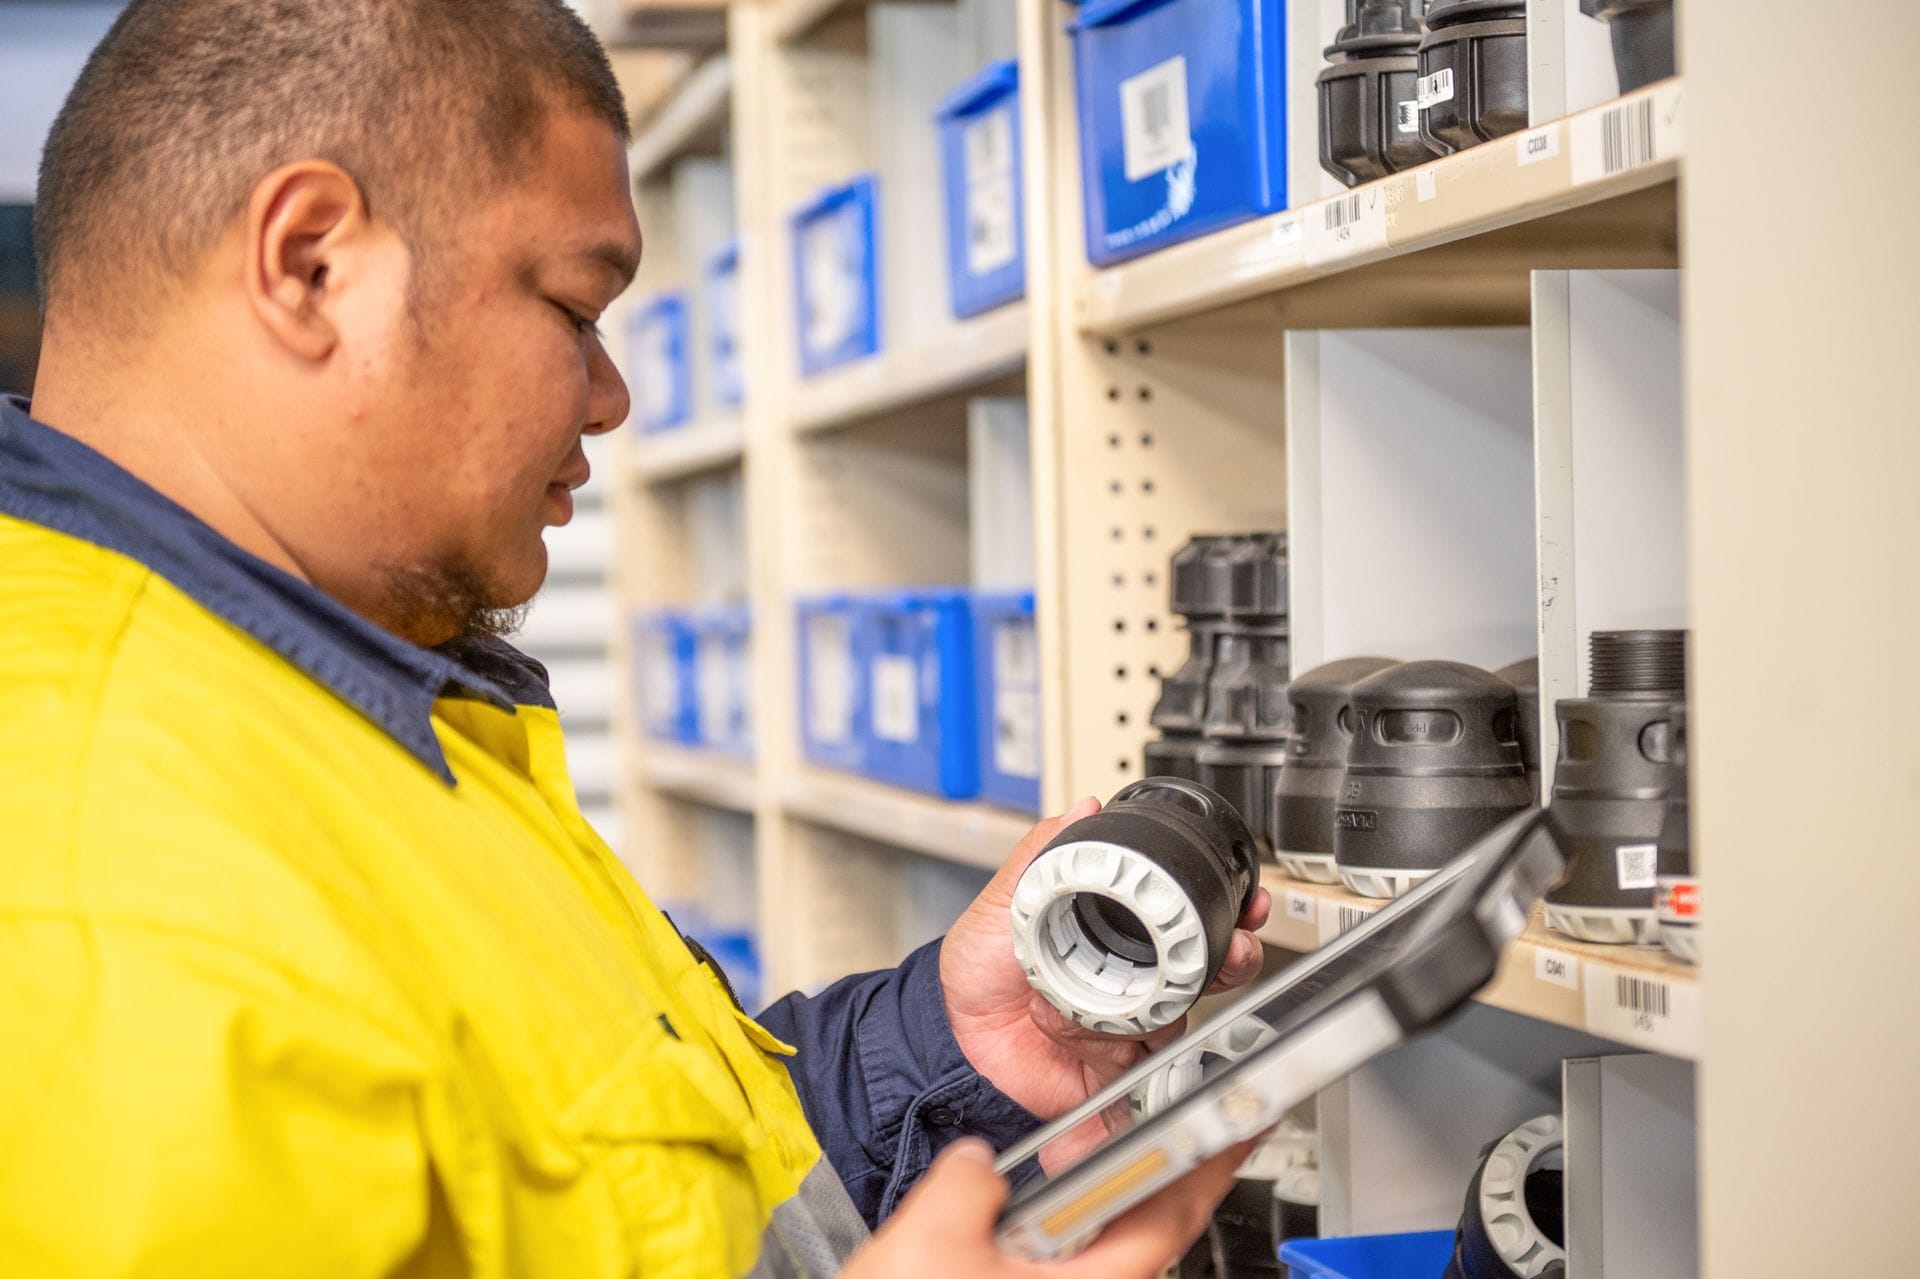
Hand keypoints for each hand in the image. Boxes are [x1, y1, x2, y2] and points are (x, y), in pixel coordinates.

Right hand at [842, 1136, 1253, 1278]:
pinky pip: (1060, 1276)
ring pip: (1099, 1261)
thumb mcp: (931, 1238)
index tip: (1240, 1121)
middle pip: (1144, 1237)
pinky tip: (1025, 1229)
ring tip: (1093, 1172)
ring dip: (1096, 1214)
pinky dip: (1055, 1245)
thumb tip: (976, 1164)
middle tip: (1181, 1129)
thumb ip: (969, 1179)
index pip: (1173, 1214)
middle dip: (1160, 1180)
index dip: (1209, 1159)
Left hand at [939, 799, 1271, 1157]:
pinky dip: (1125, 1046)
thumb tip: (1082, 809)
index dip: (1220, 910)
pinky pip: (1147, 1060)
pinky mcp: (1120, 1068)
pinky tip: (1091, 1036)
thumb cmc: (976, 972)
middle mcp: (1129, 976)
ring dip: (1154, 1005)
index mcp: (1110, 932)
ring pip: (1180, 1014)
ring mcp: (1129, 1022)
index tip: (1245, 901)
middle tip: (1232, 947)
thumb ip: (1043, 854)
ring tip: (1109, 1002)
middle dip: (1228, 956)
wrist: (951, 1038)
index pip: (1181, 917)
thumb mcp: (1004, 902)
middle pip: (1205, 967)